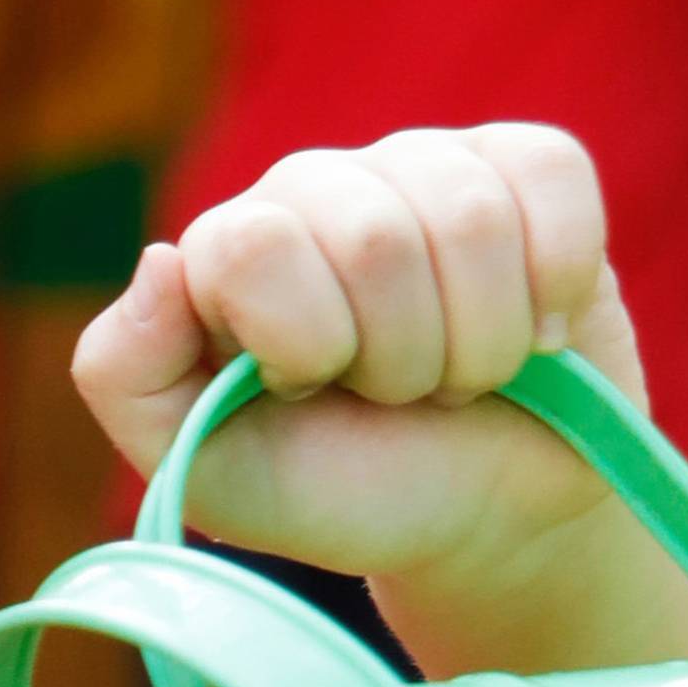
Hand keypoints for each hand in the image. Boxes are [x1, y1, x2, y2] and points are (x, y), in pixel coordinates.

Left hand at [70, 125, 687, 673]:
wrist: (481, 520)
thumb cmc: (341, 492)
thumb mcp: (208, 468)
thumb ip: (130, 374)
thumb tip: (161, 258)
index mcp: (231, 249)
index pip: (254, 245)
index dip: (305, 341)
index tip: (311, 391)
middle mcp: (318, 187)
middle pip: (373, 238)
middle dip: (400, 359)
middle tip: (396, 397)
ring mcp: (424, 165)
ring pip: (470, 218)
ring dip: (481, 342)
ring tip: (459, 376)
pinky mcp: (527, 169)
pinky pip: (551, 176)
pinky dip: (557, 282)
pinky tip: (536, 331)